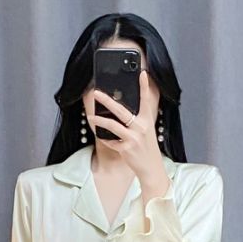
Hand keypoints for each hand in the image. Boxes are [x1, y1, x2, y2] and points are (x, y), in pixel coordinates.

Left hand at [92, 69, 169, 193]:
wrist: (151, 168)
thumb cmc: (147, 148)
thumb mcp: (146, 131)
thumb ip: (137, 120)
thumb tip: (120, 110)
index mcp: (147, 120)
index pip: (146, 100)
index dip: (144, 86)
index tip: (142, 74)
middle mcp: (141, 127)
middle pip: (121, 111)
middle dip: (107, 101)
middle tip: (97, 93)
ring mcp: (133, 138)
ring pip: (113, 125)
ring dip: (100, 120)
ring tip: (91, 116)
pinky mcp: (126, 149)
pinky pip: (111, 141)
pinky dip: (106, 139)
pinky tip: (102, 137)